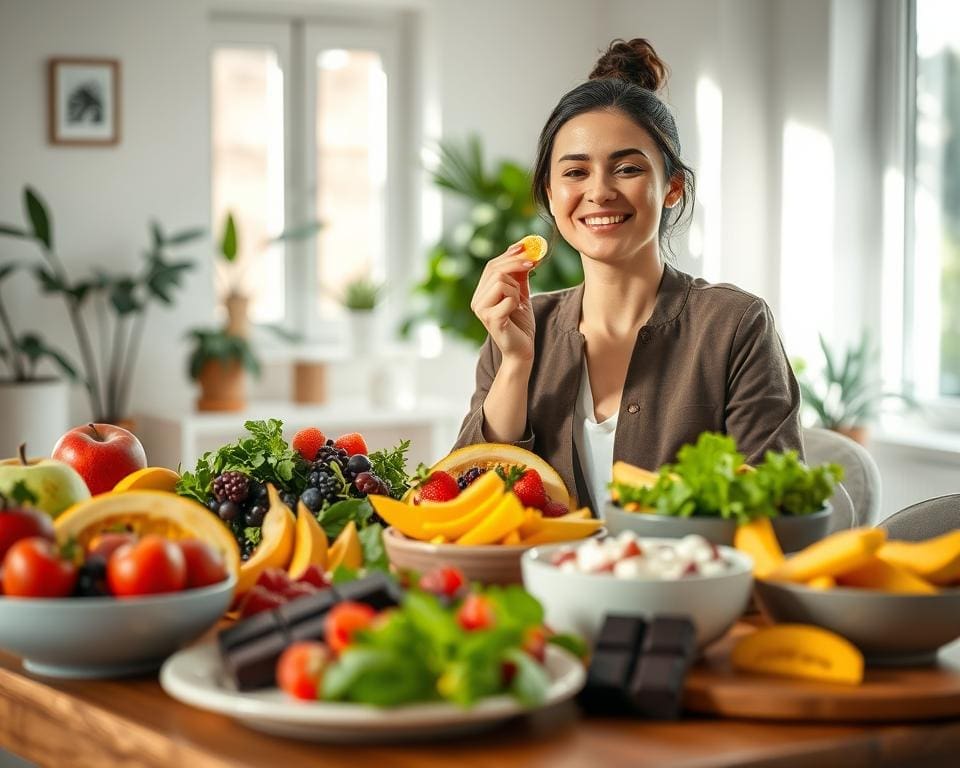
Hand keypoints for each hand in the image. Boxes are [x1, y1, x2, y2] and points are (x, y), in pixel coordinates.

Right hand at [470, 242, 535, 362]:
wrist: (522, 350)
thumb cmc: (520, 323)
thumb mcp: (520, 293)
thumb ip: (519, 274)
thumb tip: (525, 248)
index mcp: (481, 293)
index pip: (492, 266)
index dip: (509, 254)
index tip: (527, 246)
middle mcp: (477, 300)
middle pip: (495, 270)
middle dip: (517, 263)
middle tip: (534, 263)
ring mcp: (481, 310)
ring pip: (501, 282)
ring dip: (516, 289)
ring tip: (518, 302)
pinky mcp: (491, 320)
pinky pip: (508, 298)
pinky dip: (517, 302)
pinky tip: (516, 312)